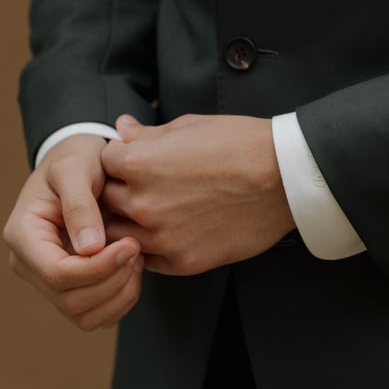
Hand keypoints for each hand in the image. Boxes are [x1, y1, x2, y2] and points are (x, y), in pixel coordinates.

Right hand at [3, 134, 143, 330]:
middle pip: (70, 300)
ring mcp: (47, 281)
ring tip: (136, 257)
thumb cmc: (76, 158)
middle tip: (138, 247)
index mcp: (22, 235)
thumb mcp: (75, 167)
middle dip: (112, 280)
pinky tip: (132, 267)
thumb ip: (79, 203)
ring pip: (84, 317)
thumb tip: (89, 248)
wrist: (81, 164)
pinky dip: (120, 299)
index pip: (57, 274)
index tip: (131, 244)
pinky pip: (96, 315)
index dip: (98, 268)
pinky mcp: (70, 289)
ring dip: (119, 294)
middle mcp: (28, 264)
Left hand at [100, 114, 295, 275]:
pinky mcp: (182, 261)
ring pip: (120, 235)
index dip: (118, 159)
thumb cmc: (240, 144)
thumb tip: (121, 127)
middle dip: (119, 191)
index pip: (104, 163)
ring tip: (155, 210)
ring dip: (130, 223)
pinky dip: (153, 247)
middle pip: (106, 201)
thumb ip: (147, 134)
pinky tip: (170, 231)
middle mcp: (142, 203)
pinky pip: (148, 259)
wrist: (284, 178)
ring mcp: (161, 236)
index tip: (132, 160)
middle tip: (140, 187)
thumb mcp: (189, 127)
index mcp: (139, 163)